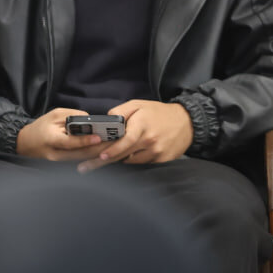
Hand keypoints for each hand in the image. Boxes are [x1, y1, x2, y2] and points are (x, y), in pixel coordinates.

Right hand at [15, 107, 107, 161]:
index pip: (70, 142)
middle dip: (98, 148)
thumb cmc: (40, 127)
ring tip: (112, 147)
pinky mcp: (62, 165)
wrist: (26, 143)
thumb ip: (72, 116)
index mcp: (50, 139)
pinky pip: (79, 160)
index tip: (99, 137)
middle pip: (80, 154)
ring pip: (82, 159)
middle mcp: (55, 154)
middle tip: (114, 143)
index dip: (85, 140)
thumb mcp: (54, 115)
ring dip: (97, 154)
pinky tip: (101, 151)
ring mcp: (59, 162)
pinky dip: (90, 156)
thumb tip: (90, 121)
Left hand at [77, 100, 193, 172]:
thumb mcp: (138, 104)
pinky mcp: (162, 160)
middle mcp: (150, 141)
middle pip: (124, 155)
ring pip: (132, 161)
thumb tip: (105, 120)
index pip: (125, 141)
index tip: (100, 156)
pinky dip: (133, 161)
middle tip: (85, 167)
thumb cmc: (158, 112)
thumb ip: (119, 111)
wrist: (187, 122)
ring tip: (101, 161)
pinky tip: (127, 157)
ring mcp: (157, 152)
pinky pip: (142, 163)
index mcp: (142, 126)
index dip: (112, 150)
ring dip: (119, 160)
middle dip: (103, 161)